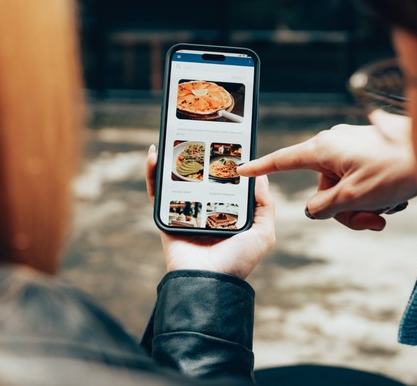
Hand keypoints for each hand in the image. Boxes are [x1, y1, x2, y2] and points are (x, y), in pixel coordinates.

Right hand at [146, 145, 275, 279]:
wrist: (208, 284)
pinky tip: (154, 154)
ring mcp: (185, 213)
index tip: (228, 140)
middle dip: (198, 155)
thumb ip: (264, 205)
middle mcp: (207, 211)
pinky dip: (152, 173)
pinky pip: (157, 192)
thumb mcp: (263, 233)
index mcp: (229, 213)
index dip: (227, 162)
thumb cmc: (238, 262)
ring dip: (173, 159)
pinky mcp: (166, 217)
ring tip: (175, 137)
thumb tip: (260, 177)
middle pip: (201, 177)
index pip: (227, 182)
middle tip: (199, 132)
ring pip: (177, 180)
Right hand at [237, 119, 416, 230]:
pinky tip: (394, 200)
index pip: (283, 160)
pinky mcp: (369, 151)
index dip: (261, 168)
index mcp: (323, 148)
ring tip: (387, 211)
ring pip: (344, 190)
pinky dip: (373, 195)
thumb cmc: (395, 169)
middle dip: (344, 211)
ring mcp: (353, 147)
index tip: (241, 169)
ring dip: (363, 207)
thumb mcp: (354, 197)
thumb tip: (315, 210)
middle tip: (371, 221)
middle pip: (322, 189)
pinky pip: (360, 181)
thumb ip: (324, 208)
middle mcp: (334, 144)